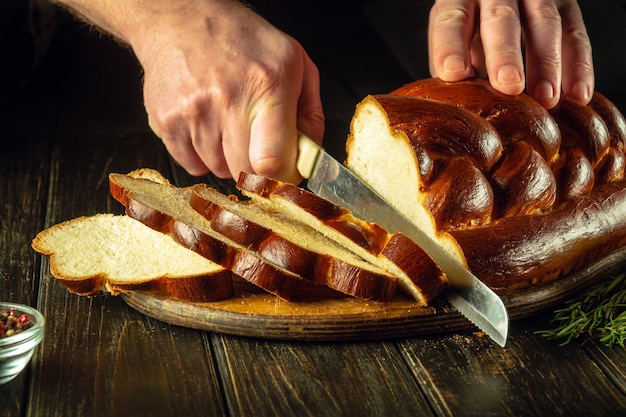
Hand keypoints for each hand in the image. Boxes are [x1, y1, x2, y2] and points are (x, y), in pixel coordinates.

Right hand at [130, 0, 324, 181]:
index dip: (281, 176)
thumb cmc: (243, 41)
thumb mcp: (294, 63)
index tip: (284, 172)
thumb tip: (311, 160)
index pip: (271, 160)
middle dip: (256, 166)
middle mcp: (228, 100)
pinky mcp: (166, 121)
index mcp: (268, 85)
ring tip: (227, 124)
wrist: (182, 18)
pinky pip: (192, 166)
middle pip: (245, 171)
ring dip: (228, 159)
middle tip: (255, 141)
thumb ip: (310, 115)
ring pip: (219, 171)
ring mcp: (192, 112)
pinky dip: (202, 156)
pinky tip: (206, 126)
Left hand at [428, 0, 593, 108]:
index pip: (453, 19)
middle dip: (504, 53)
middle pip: (500, 18)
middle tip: (508, 85)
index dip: (451, 46)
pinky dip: (579, 66)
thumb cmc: (470, 31)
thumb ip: (456, 66)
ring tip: (546, 99)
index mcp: (460, 0)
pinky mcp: (565, 5)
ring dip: (547, 63)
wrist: (498, 3)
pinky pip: (575, 33)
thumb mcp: (455, 41)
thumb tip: (457, 105)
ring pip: (545, 23)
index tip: (454, 73)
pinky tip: (577, 96)